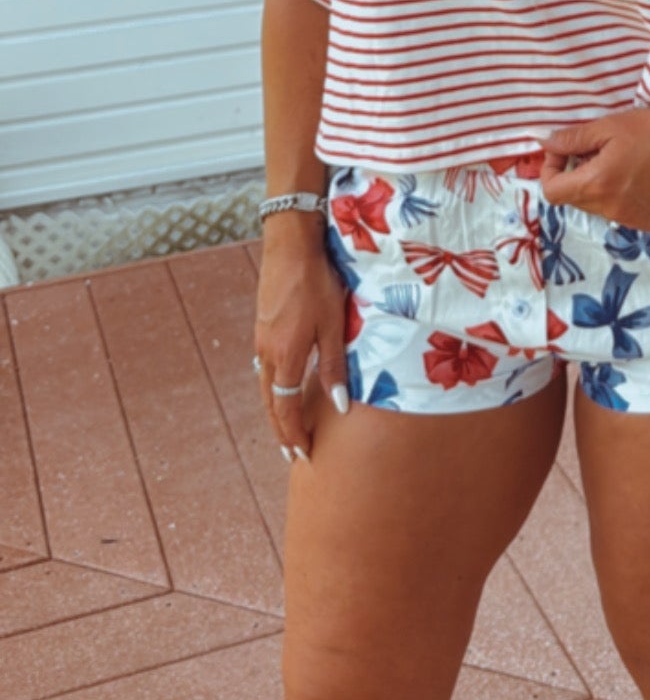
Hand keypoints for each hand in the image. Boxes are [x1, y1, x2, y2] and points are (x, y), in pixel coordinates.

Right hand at [253, 213, 349, 461]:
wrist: (290, 244)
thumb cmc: (316, 281)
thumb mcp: (333, 324)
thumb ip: (333, 366)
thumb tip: (338, 406)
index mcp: (285, 357)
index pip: (286, 409)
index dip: (294, 434)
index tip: (303, 455)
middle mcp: (267, 353)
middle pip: (270, 404)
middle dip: (281, 432)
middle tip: (292, 455)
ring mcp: (261, 339)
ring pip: (265, 387)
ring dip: (276, 412)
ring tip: (286, 430)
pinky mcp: (262, 327)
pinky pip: (265, 369)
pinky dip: (272, 390)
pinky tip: (281, 389)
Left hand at [539, 95, 649, 230]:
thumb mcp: (609, 126)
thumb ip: (572, 139)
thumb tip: (544, 143)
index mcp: (598, 184)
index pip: (552, 192)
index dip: (551, 170)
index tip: (564, 153)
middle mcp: (612, 210)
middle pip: (574, 200)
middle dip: (576, 176)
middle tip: (596, 151)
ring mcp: (632, 220)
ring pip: (597, 208)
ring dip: (598, 188)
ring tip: (620, 163)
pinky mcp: (649, 223)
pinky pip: (619, 213)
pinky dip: (619, 198)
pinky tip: (638, 177)